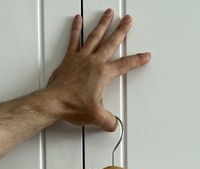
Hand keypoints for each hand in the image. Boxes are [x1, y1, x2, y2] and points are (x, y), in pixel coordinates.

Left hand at [44, 9, 150, 131]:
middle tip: (128, 20)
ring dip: (103, 24)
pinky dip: (76, 29)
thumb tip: (114, 124)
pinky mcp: (69, 59)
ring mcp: (81, 58)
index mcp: (103, 74)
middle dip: (121, 31)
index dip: (137, 61)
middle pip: (111, 43)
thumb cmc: (73, 106)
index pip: (124, 65)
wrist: (54, 102)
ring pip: (95, 36)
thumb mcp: (96, 117)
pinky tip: (78, 19)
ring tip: (109, 13)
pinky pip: (74, 40)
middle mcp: (94, 62)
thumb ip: (108, 121)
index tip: (145, 55)